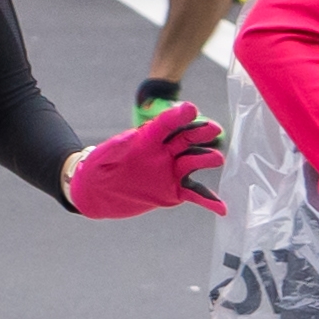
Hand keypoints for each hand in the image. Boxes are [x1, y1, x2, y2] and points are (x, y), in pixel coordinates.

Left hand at [62, 111, 223, 219]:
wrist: (97, 193)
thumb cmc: (97, 168)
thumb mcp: (102, 157)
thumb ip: (116, 146)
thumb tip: (130, 136)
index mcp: (147, 139)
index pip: (165, 124)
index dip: (178, 116)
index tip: (191, 109)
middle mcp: (164, 152)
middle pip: (186, 139)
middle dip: (200, 133)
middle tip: (213, 129)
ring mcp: (171, 171)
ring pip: (194, 162)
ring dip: (206, 160)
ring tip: (216, 160)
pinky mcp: (173, 190)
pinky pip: (194, 193)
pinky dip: (208, 200)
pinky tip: (222, 209)